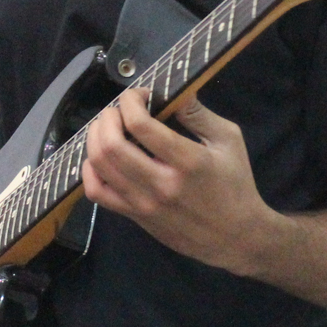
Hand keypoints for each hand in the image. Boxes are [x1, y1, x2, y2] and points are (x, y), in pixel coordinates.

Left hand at [80, 90, 284, 275]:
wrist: (236, 238)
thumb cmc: (236, 184)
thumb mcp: (228, 141)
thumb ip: (198, 113)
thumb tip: (170, 88)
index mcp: (188, 161)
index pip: (140, 125)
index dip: (130, 101)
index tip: (139, 95)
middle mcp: (161, 184)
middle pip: (112, 144)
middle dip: (108, 117)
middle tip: (119, 110)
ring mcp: (144, 204)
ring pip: (99, 166)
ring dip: (95, 137)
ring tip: (108, 127)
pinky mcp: (135, 217)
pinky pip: (97, 192)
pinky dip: (89, 170)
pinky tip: (100, 157)